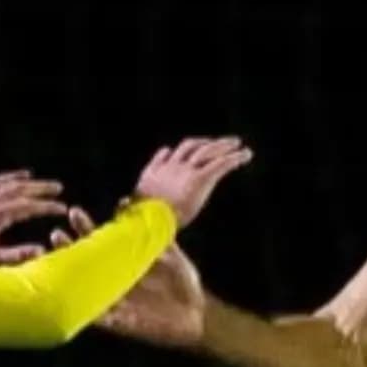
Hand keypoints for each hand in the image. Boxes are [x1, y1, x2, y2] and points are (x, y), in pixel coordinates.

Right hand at [50, 207, 206, 347]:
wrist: (198, 314)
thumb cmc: (183, 283)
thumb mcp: (171, 254)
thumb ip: (153, 233)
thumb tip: (136, 207)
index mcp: (123, 262)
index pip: (98, 242)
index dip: (85, 228)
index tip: (75, 212)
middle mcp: (113, 280)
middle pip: (85, 263)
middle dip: (69, 248)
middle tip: (56, 234)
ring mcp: (114, 301)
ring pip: (84, 289)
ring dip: (69, 278)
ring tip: (53, 262)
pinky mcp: (119, 323)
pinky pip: (98, 319)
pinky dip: (86, 310)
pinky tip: (70, 301)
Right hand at [134, 137, 252, 227]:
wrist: (151, 221)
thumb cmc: (140, 223)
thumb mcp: (132, 213)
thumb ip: (129, 208)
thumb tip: (120, 204)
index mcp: (153, 174)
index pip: (164, 157)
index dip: (172, 153)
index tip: (174, 150)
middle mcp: (170, 167)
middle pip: (190, 148)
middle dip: (205, 143)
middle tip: (219, 143)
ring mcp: (186, 171)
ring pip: (208, 150)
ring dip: (223, 145)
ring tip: (237, 144)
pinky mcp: (200, 178)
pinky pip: (221, 163)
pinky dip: (235, 157)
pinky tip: (246, 155)